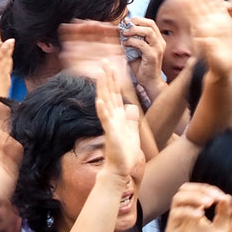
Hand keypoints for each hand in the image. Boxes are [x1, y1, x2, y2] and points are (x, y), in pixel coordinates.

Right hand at [92, 66, 141, 184]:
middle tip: (104, 62)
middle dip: (107, 77)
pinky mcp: (111, 134)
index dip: (114, 80)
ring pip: (105, 102)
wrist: (120, 169)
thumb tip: (131, 107)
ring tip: (101, 74)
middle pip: (108, 93)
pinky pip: (105, 120)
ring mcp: (110, 124)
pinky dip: (102, 110)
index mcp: (117, 116)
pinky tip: (99, 101)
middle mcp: (112, 117)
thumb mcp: (132, 131)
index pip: (114, 94)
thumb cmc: (125, 153)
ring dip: (103, 88)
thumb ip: (130, 119)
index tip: (112, 66)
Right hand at [164, 181, 231, 231]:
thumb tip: (226, 196)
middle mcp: (183, 214)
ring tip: (208, 203)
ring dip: (194, 197)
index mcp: (194, 211)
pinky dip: (188, 211)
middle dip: (200, 190)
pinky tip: (201, 216)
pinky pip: (176, 214)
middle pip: (183, 189)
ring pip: (177, 198)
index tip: (222, 197)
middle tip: (214, 198)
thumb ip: (224, 214)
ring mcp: (176, 222)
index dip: (208, 189)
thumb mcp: (222, 231)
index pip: (196, 190)